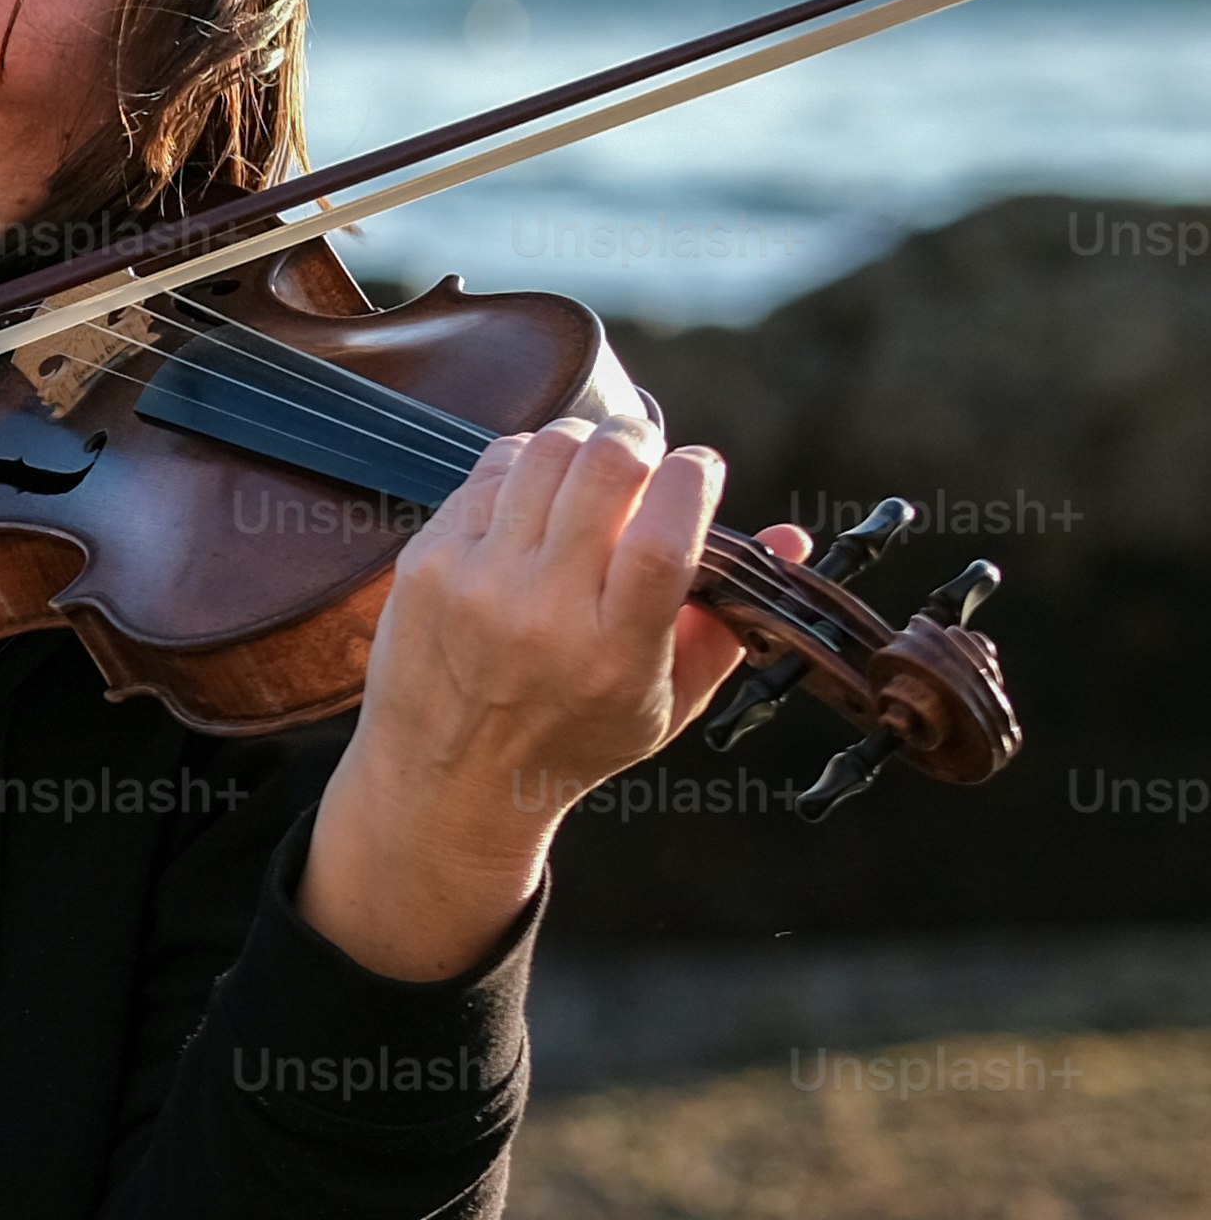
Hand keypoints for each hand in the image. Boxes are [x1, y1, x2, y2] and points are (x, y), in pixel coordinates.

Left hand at [303, 417, 786, 981]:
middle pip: (603, 472)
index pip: (665, 538)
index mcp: (617, 652)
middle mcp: (543, 613)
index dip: (694, 479)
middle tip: (647, 451)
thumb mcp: (669, 701)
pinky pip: (487, 474)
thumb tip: (792, 538)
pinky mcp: (426, 562)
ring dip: (581, 443)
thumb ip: (731, 620)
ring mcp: (477, 583)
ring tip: (594, 468)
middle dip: (638, 440)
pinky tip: (537, 493)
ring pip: (542, 454)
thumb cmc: (574, 739)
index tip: (702, 467)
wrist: (449, 780)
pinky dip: (523, 466)